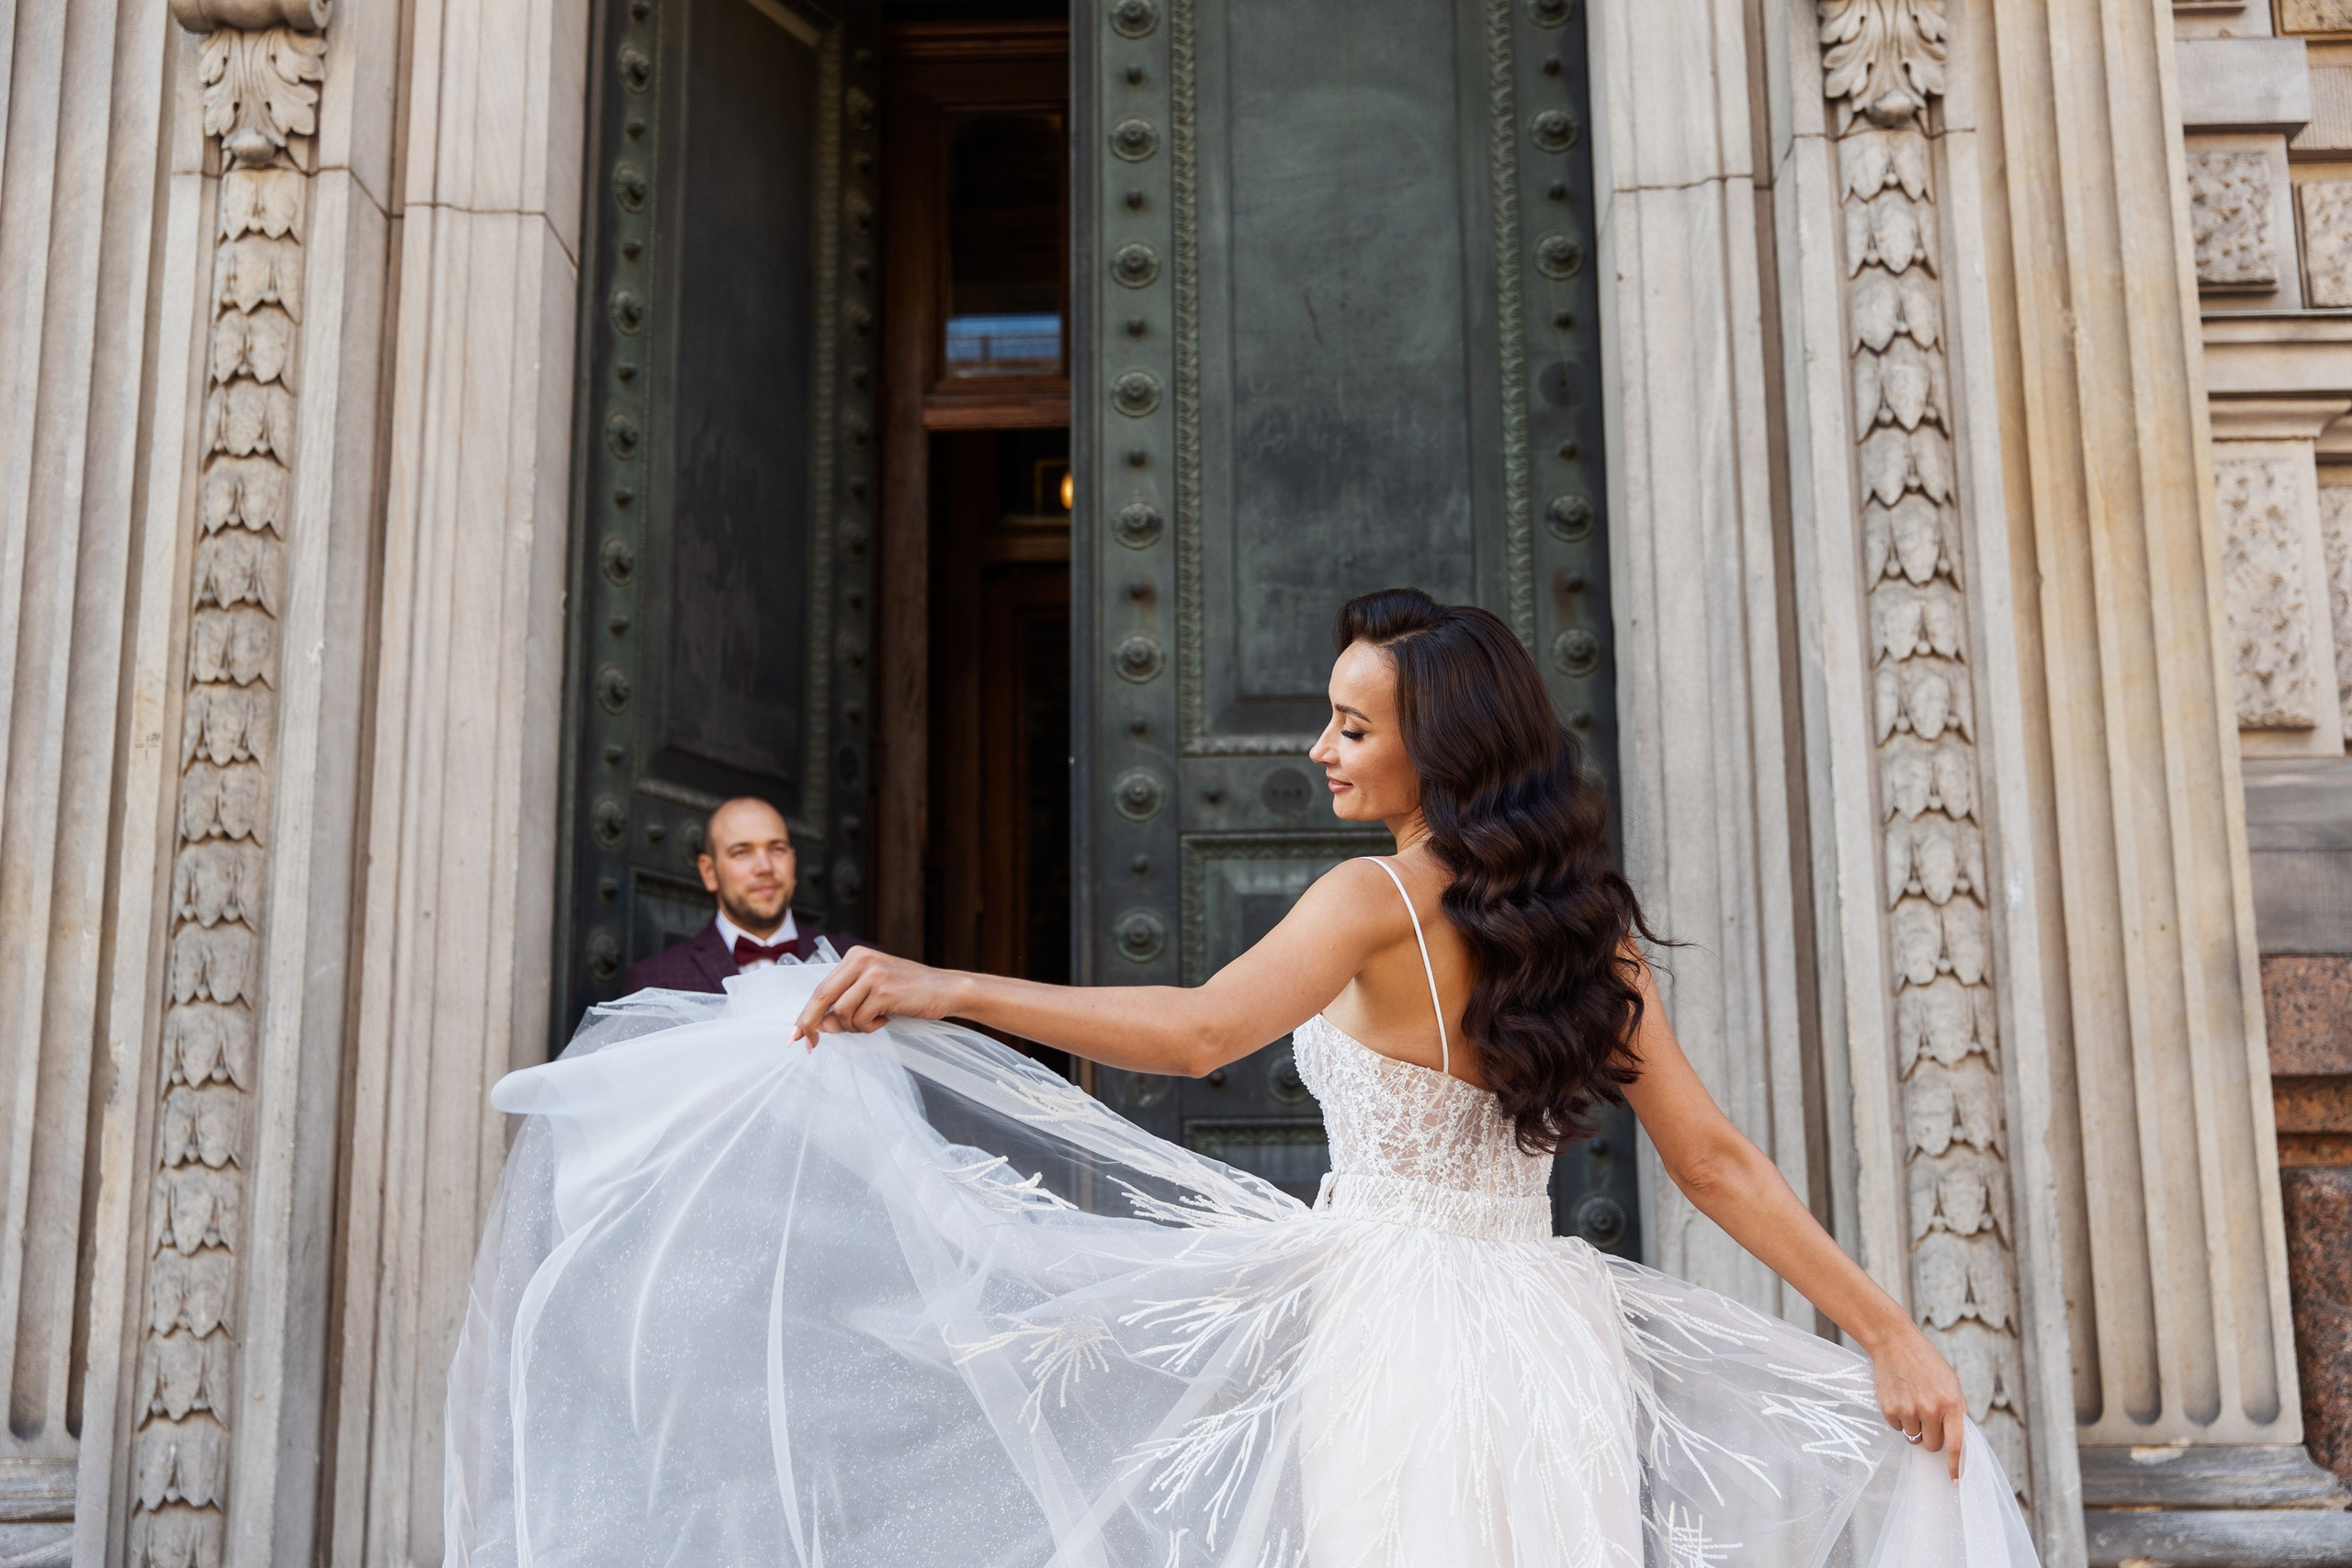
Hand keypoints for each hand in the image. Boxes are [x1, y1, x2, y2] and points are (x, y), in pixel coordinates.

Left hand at [790, 947, 963, 1044]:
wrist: (946, 989)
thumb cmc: (909, 992)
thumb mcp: (873, 990)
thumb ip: (846, 1002)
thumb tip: (818, 1026)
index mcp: (854, 957)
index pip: (820, 989)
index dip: (806, 1014)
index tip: (796, 1035)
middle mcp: (861, 960)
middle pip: (822, 998)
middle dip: (811, 1025)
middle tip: (809, 1045)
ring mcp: (873, 974)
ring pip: (842, 1013)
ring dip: (854, 1027)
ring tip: (874, 1022)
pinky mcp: (884, 991)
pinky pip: (861, 1020)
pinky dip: (870, 1027)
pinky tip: (886, 1020)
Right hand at [1868, 1320, 1967, 1479]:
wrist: (1894, 1342)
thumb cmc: (1926, 1362)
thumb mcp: (1950, 1382)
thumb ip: (1957, 1410)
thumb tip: (1960, 1437)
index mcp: (1950, 1403)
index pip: (1956, 1444)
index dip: (1956, 1465)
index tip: (1956, 1481)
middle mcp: (1930, 1410)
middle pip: (1933, 1445)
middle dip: (1932, 1437)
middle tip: (1928, 1417)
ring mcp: (1908, 1410)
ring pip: (1914, 1437)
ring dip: (1915, 1426)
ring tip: (1912, 1400)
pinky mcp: (1889, 1409)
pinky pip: (1897, 1428)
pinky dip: (1900, 1418)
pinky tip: (1900, 1397)